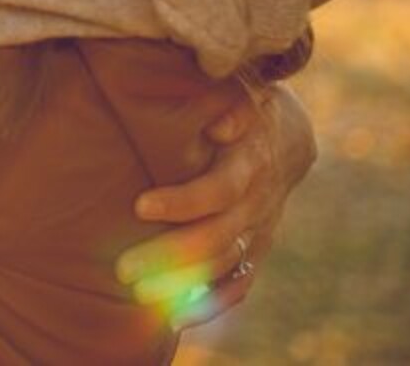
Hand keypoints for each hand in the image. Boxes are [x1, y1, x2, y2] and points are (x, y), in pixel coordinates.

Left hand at [115, 82, 315, 326]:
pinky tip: (176, 320)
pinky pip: (239, 282)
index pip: (220, 189)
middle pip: (216, 238)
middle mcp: (257, 202)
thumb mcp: (238, 90)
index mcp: (250, 161)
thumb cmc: (241, 103)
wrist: (287, 134)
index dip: (184, 201)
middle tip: (122, 268)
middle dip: (169, 255)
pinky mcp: (256, 247)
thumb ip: (228, 102)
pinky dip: (212, 303)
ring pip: (223, 265)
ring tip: (136, 295)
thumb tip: (219, 124)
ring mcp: (259, 229)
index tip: (140, 206)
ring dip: (181, 284)